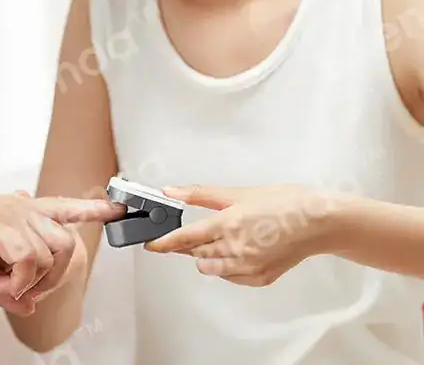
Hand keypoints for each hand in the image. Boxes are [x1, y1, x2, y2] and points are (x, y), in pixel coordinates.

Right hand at [0, 190, 123, 314]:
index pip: (64, 206)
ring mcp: (13, 212)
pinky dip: (16, 283)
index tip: (119, 207)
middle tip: (20, 293)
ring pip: (53, 254)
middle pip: (68, 246)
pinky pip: (30, 261)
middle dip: (53, 279)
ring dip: (31, 283)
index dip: (93, 207)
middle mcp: (21, 206)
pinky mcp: (1, 223)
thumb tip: (28, 307)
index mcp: (17, 211)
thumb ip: (6, 288)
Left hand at [144, 184, 334, 285]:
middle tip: (185, 234)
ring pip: (212, 268)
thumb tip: (171, 192)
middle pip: (196, 253)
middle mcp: (236, 250)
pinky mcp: (260, 278)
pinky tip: (234, 251)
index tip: (150, 244)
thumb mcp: (237, 192)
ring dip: (206, 256)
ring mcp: (248, 267)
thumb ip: (200, 194)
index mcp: (227, 225)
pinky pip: (231, 276)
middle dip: (187, 245)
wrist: (318, 222)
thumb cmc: (283, 202)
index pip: (185, 238)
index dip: (164, 242)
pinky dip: (226, 267)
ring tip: (216, 239)